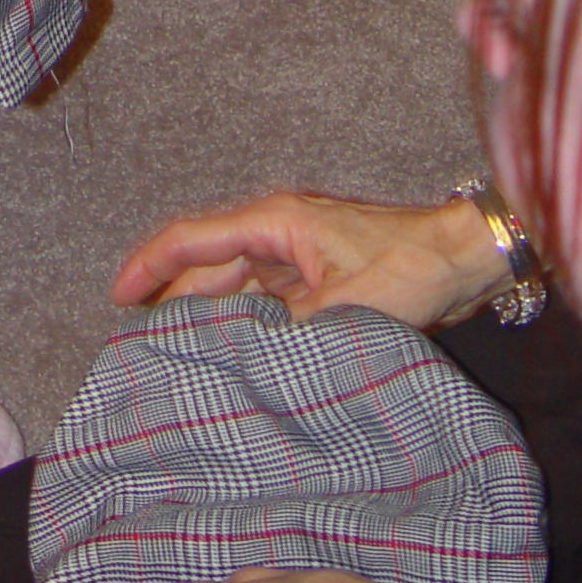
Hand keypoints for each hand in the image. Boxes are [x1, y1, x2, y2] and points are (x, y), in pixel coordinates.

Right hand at [110, 192, 509, 333]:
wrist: (465, 257)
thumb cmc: (411, 266)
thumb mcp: (346, 307)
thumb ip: (288, 332)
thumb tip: (240, 360)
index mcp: (274, 222)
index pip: (192, 239)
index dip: (149, 265)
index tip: (116, 296)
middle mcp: (276, 233)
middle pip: (206, 267)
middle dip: (169, 300)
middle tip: (136, 346)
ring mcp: (294, 257)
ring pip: (231, 288)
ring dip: (204, 318)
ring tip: (171, 357)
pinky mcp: (313, 280)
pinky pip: (260, 303)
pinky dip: (239, 327)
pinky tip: (226, 358)